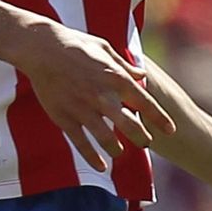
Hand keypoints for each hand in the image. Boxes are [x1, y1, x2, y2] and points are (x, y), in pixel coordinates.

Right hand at [14, 19, 175, 172]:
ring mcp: (83, 109)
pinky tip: (101, 166)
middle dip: (142, 137)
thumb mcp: (105, 48)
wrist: (41, 49)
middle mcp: (102, 96)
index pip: (145, 103)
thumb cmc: (76, 44)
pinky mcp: (64, 118)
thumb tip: (141, 76)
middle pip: (130, 125)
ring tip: (120, 152)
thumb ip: (125, 66)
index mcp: (116, 78)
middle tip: (146, 142)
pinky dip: (92, 157)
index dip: (160, 118)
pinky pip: (81, 143)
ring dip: (117, 149)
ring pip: (106, 138)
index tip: (170, 130)